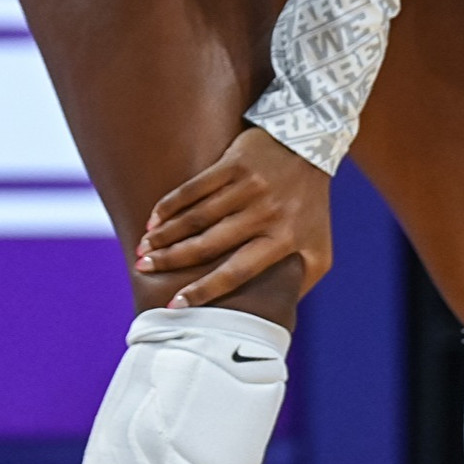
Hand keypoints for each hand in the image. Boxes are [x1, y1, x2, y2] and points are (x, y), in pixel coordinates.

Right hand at [135, 126, 332, 308]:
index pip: (237, 272)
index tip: (175, 305)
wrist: (313, 145)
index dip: (204, 290)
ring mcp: (250, 186)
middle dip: (171, 259)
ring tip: (143, 248)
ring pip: (198, 216)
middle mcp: (265, 214)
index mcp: (283, 241)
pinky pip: (196, 187)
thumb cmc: (312, 206)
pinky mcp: (235, 162)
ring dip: (166, 234)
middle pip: (209, 244)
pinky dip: (172, 203)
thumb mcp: (319, 249)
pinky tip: (154, 217)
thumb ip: (300, 282)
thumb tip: (274, 318)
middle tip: (143, 269)